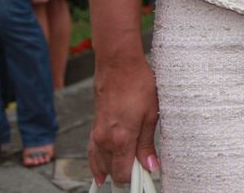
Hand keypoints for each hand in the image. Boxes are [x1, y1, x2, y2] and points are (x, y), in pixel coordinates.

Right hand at [88, 55, 159, 184]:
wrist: (118, 66)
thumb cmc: (139, 86)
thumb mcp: (151, 114)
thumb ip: (148, 144)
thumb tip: (151, 168)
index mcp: (121, 139)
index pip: (124, 173)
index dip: (136, 177)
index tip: (148, 173)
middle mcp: (105, 141)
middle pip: (112, 171)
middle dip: (127, 174)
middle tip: (143, 168)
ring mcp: (97, 135)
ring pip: (101, 164)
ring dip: (114, 168)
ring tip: (129, 166)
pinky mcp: (94, 129)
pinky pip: (92, 154)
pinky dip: (97, 164)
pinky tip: (101, 171)